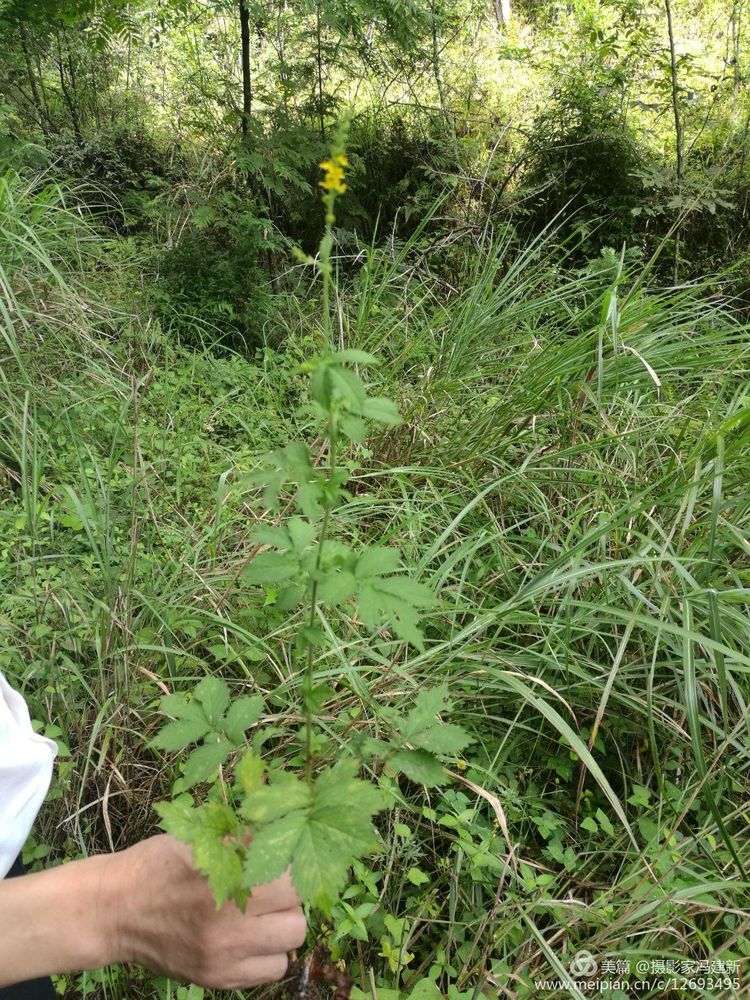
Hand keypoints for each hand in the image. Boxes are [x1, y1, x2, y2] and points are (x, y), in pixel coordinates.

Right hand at [110, 835, 306, 988]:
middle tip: (271, 891)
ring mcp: (222, 960)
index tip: (277, 863)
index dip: (287, 870)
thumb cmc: (156, 866)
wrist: (112, 911)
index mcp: (225, 887)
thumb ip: (241, 843)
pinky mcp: (214, 979)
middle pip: (296, 921)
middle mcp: (228, 930)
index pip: (291, 884)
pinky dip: (266, 955)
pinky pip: (268, 973)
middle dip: (289, 903)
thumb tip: (278, 837)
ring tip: (261, 916)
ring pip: (287, 951)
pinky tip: (248, 937)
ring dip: (280, 931)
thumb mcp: (196, 841)